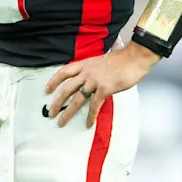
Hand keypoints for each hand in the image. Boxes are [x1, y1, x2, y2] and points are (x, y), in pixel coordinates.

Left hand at [45, 42, 160, 127]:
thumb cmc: (121, 60)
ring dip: (68, 112)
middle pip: (66, 88)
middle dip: (57, 102)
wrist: (134, 57)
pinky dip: (90, 116)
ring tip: (61, 122)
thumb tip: (89, 81)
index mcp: (85, 64)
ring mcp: (95, 81)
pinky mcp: (105, 89)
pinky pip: (94, 105)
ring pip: (77, 98)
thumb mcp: (101, 61)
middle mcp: (87, 72)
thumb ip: (93, 70)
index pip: (64, 72)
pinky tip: (87, 123)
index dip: (54, 81)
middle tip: (50, 112)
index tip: (47, 89)